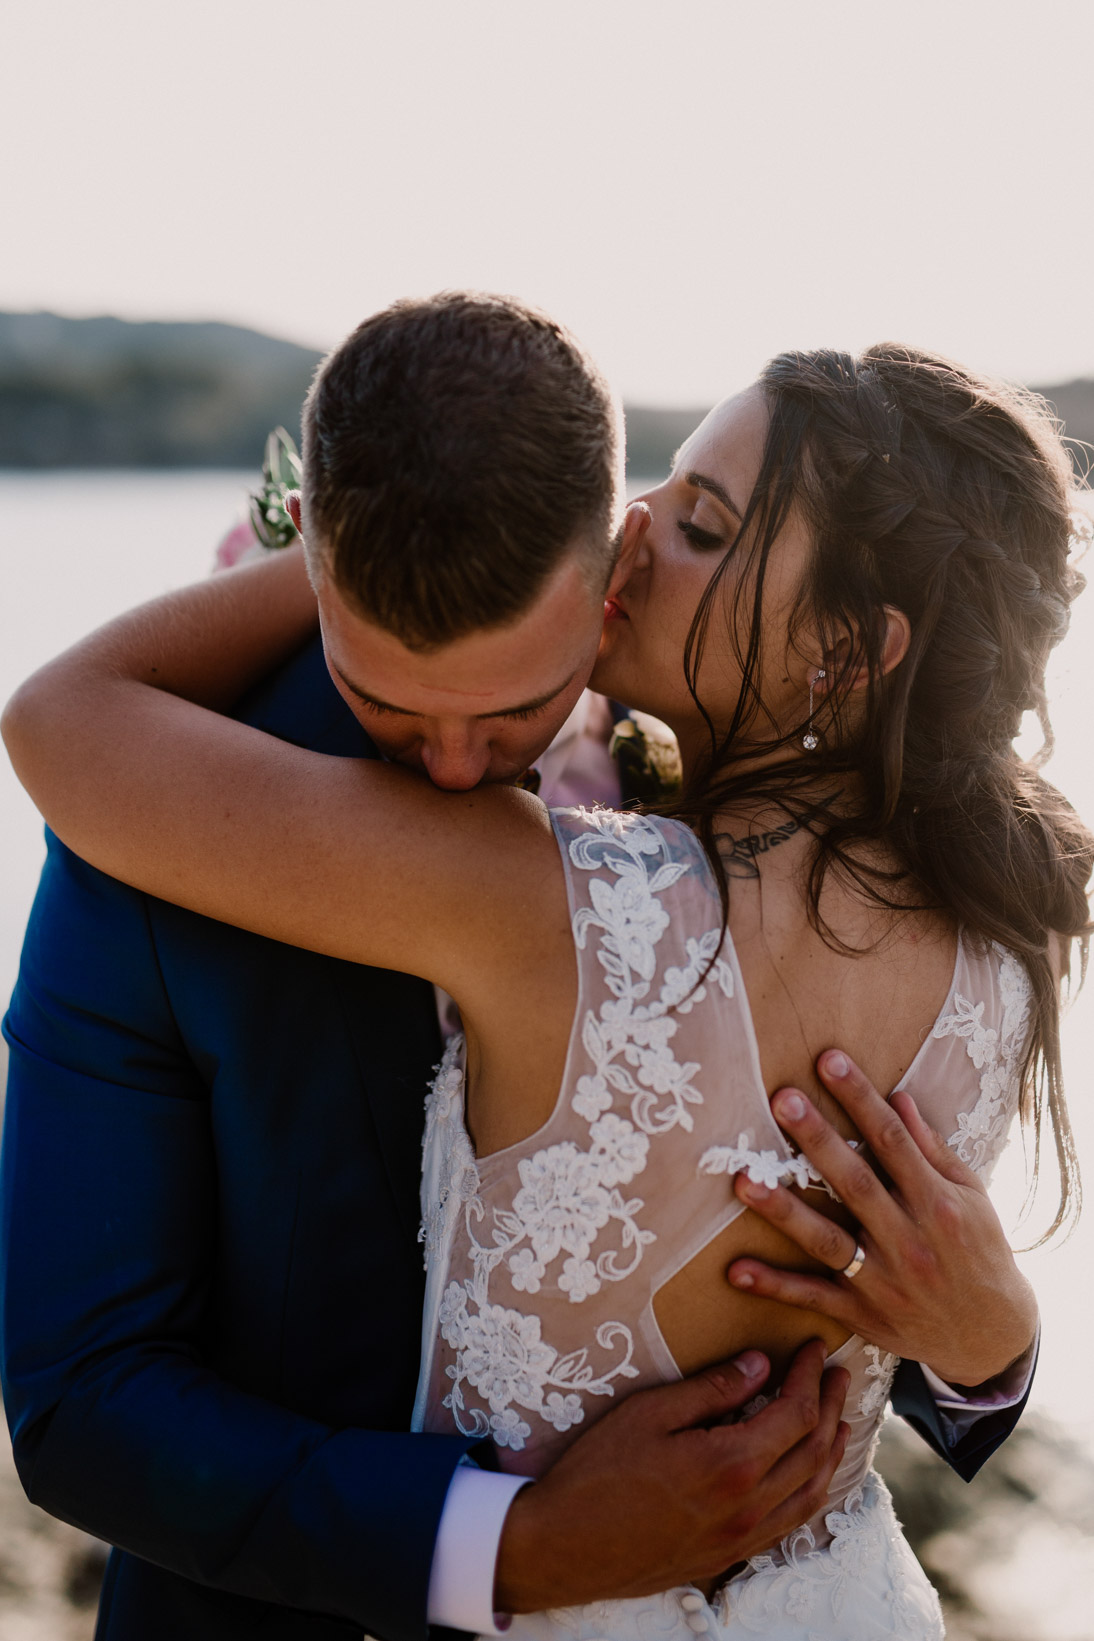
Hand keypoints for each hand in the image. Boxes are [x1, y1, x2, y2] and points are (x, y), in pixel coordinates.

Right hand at [495, 1340, 848, 1611]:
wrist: (568, 1546)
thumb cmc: (599, 1474)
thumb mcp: (649, 1413)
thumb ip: (710, 1389)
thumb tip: (758, 1365)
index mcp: (732, 1464)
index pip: (795, 1413)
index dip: (811, 1376)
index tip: (814, 1348)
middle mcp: (749, 1505)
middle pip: (813, 1450)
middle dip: (830, 1405)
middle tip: (837, 1373)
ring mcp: (743, 1536)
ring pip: (812, 1491)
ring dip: (831, 1450)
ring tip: (837, 1418)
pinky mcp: (731, 1555)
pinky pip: (792, 1521)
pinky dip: (813, 1490)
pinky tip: (810, 1473)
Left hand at [727, 1050, 1038, 1386]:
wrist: (992, 1335)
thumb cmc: (980, 1251)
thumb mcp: (971, 1196)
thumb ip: (931, 1150)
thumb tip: (898, 1097)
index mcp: (937, 1204)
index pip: (893, 1142)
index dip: (860, 1099)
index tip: (828, 1060)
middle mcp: (910, 1240)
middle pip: (856, 1184)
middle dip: (817, 1140)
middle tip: (782, 1100)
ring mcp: (884, 1281)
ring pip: (827, 1242)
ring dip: (784, 1212)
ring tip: (743, 1181)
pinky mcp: (863, 1315)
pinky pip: (813, 1298)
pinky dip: (775, 1287)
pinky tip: (735, 1270)